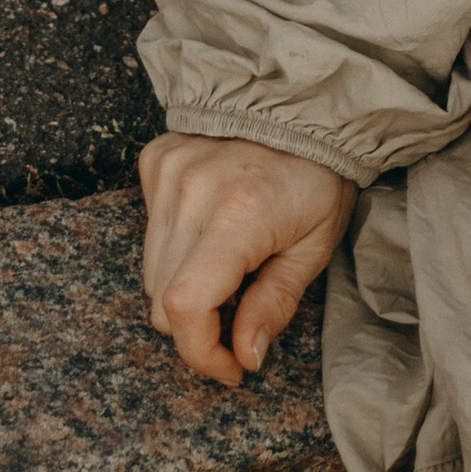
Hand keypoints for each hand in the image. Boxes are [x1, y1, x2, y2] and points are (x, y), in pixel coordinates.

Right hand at [139, 132, 355, 384]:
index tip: (231, 367)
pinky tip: (212, 230)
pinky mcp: (157, 160)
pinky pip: (150, 231)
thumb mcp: (314, 248)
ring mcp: (169, 170)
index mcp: (238, 214)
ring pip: (151, 271)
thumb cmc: (320, 177)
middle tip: (239, 316)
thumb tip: (244, 358)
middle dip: (198, 327)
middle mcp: (191, 189)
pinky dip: (176, 248)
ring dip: (185, 289)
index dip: (201, 353)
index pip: (183, 307)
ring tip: (231, 269)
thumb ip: (274, 304)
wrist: (305, 104)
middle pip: (161, 299)